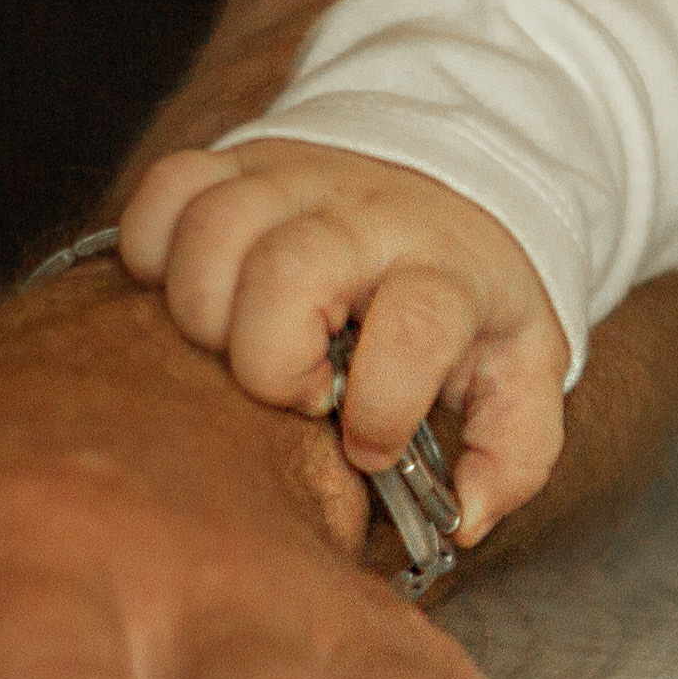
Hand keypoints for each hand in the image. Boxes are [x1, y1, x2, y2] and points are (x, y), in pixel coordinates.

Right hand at [121, 139, 570, 542]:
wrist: (454, 170)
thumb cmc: (468, 290)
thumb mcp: (521, 365)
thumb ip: (512, 451)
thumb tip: (465, 518)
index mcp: (445, 268)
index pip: (415, 324)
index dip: (383, 405)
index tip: (370, 442)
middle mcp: (366, 214)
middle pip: (288, 271)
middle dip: (270, 361)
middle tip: (295, 391)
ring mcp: (295, 178)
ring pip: (215, 228)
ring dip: (207, 311)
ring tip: (237, 346)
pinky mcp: (237, 160)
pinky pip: (167, 189)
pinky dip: (157, 248)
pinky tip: (198, 295)